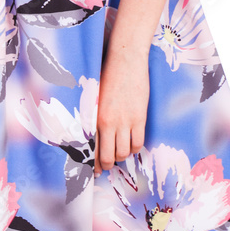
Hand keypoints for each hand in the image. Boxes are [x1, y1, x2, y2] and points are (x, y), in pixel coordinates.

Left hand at [93, 48, 149, 176]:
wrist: (126, 60)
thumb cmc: (107, 73)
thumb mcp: (94, 95)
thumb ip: (92, 113)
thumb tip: (90, 131)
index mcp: (94, 116)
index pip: (91, 148)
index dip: (92, 162)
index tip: (93, 170)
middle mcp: (108, 122)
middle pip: (108, 156)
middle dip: (106, 165)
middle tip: (106, 167)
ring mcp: (125, 121)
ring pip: (123, 152)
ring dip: (121, 156)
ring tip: (119, 153)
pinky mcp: (139, 118)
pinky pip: (137, 142)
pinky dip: (134, 148)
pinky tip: (131, 145)